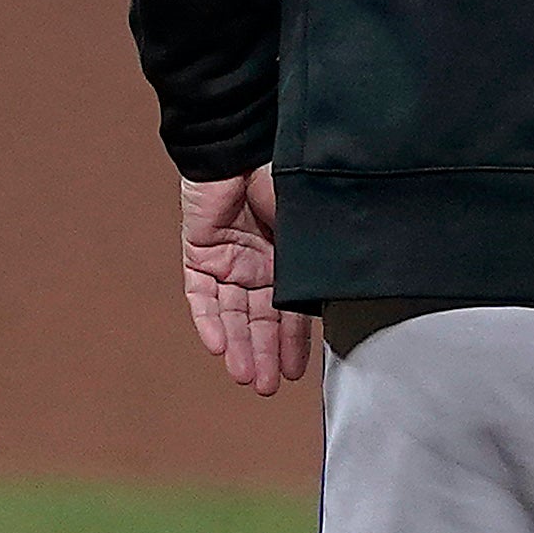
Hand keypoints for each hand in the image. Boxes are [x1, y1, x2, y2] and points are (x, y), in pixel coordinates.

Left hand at [177, 169, 315, 395]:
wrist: (243, 145)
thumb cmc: (287, 175)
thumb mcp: (310, 227)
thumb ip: (314, 261)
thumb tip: (334, 299)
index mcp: (291, 259)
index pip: (291, 312)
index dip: (294, 343)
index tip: (298, 373)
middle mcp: (259, 265)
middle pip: (260, 319)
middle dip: (265, 354)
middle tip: (268, 387)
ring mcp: (229, 260)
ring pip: (232, 313)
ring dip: (239, 346)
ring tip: (248, 378)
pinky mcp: (199, 253)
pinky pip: (200, 294)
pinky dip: (208, 320)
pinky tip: (218, 347)